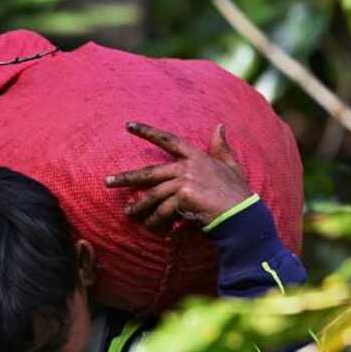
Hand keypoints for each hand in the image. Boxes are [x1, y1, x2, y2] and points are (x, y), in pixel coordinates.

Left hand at [104, 122, 250, 232]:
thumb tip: (220, 125)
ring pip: (154, 194)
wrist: (243, 216)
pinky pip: (163, 210)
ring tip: (129, 213)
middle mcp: (188, 166)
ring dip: (140, 206)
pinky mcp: (184, 196)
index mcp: (196, 156)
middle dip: (126, 178)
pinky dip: (157, 220)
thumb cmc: (238, 194)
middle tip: (107, 182)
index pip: (168, 140)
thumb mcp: (232, 166)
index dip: (147, 131)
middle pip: (149, 172)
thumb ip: (222, 147)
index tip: (127, 125)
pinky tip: (153, 227)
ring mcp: (185, 180)